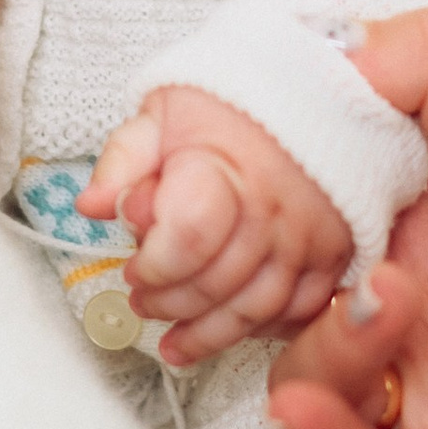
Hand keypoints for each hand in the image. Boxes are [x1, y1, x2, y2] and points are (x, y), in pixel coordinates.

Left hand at [81, 88, 352, 367]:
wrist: (315, 89)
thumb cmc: (233, 104)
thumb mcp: (165, 114)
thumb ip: (124, 162)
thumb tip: (91, 207)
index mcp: (226, 169)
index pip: (186, 241)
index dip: (152, 266)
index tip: (132, 268)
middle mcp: (274, 210)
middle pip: (216, 285)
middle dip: (168, 303)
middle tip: (143, 300)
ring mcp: (310, 236)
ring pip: (256, 311)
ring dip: (208, 334)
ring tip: (175, 339)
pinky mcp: (336, 252)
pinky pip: (300, 311)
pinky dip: (263, 328)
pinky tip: (231, 327)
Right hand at [266, 8, 427, 428]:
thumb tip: (334, 32)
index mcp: (417, 231)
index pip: (295, 216)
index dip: (244, 203)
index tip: (202, 182)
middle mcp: (410, 320)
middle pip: (282, 307)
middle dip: (249, 284)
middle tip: (249, 258)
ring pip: (311, 389)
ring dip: (319, 351)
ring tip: (382, 309)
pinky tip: (315, 406)